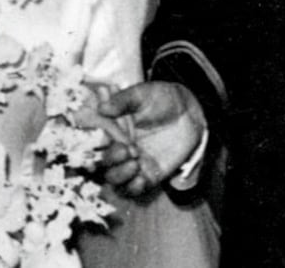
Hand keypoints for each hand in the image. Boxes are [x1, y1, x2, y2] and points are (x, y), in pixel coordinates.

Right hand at [98, 81, 204, 195]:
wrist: (188, 112)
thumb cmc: (161, 98)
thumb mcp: (141, 94)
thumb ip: (123, 100)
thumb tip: (102, 107)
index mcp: (113, 128)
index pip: (96, 139)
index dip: (98, 141)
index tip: (109, 136)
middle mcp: (119, 147)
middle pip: (103, 163)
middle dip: (111, 159)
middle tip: (128, 149)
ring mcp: (133, 162)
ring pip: (114, 179)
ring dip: (120, 175)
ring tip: (135, 163)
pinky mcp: (148, 174)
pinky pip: (133, 190)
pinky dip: (133, 188)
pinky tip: (142, 178)